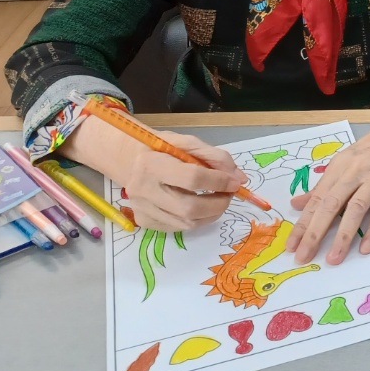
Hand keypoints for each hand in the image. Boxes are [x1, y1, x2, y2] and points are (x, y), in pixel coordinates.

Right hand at [119, 130, 245, 232]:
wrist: (130, 162)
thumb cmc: (161, 149)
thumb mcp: (187, 143)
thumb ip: (215, 157)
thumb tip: (239, 179)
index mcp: (152, 164)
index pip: (192, 178)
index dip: (219, 182)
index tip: (235, 182)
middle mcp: (143, 190)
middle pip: (189, 208)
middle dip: (218, 204)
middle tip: (229, 195)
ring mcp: (142, 209)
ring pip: (186, 223)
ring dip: (211, 214)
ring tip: (218, 200)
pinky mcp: (145, 222)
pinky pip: (179, 227)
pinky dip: (197, 219)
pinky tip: (200, 207)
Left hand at [286, 97, 369, 265]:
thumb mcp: (346, 162)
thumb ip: (323, 185)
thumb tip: (297, 204)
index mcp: (339, 167)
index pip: (316, 199)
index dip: (302, 223)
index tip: (290, 245)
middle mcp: (354, 172)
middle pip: (331, 205)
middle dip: (315, 232)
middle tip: (302, 256)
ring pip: (356, 209)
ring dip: (343, 235)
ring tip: (333, 259)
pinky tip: (366, 247)